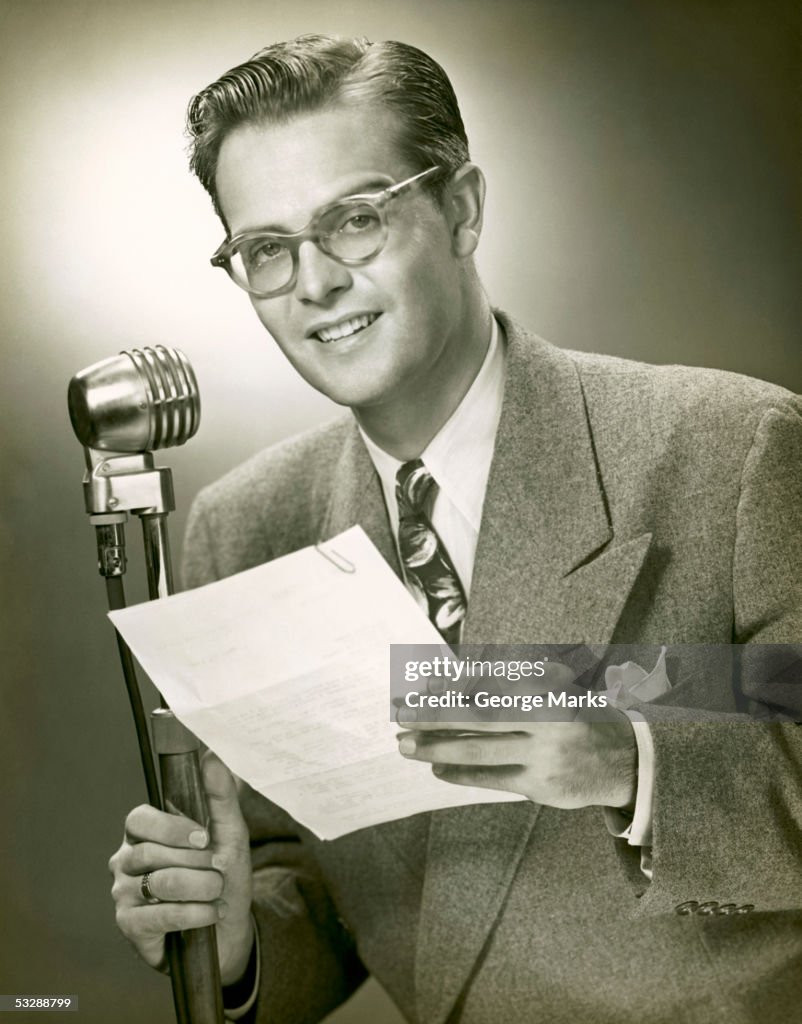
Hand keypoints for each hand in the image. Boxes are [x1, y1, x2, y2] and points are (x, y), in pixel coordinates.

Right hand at [108, 751, 253, 985]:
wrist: (228, 927)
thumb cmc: (222, 875)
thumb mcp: (230, 833)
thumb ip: (220, 795)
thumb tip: (211, 758)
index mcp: (144, 833)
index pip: (138, 819)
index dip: (170, 827)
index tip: (204, 838)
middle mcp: (125, 861)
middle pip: (152, 853)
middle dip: (197, 864)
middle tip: (217, 872)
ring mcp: (123, 894)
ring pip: (160, 882)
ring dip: (201, 888)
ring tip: (217, 892)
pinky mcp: (130, 926)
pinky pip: (159, 916)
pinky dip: (194, 914)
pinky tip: (210, 914)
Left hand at [397, 666, 637, 809]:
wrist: (622, 759)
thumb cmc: (573, 714)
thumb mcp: (549, 687)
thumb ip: (505, 685)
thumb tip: (448, 685)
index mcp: (545, 690)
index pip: (484, 688)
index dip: (448, 691)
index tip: (417, 690)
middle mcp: (545, 722)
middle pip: (475, 717)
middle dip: (432, 717)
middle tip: (399, 717)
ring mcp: (543, 757)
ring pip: (479, 751)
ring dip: (437, 748)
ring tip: (406, 746)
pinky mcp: (541, 786)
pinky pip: (492, 779)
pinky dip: (461, 773)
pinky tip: (437, 767)